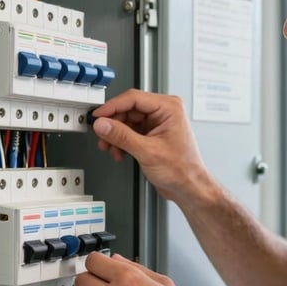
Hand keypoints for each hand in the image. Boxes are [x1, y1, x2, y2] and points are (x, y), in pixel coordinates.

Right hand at [89, 90, 209, 203]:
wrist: (188, 187)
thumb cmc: (182, 170)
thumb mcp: (147, 151)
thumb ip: (122, 136)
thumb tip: (103, 124)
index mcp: (169, 108)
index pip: (133, 98)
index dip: (112, 107)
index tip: (98, 116)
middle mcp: (164, 112)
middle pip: (128, 109)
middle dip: (113, 125)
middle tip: (102, 136)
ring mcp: (157, 123)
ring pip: (126, 121)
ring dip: (116, 135)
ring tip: (111, 148)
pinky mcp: (151, 133)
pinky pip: (130, 131)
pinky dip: (122, 141)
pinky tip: (120, 152)